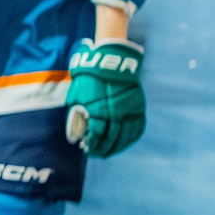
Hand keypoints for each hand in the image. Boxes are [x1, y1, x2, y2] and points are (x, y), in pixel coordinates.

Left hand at [65, 39, 145, 156]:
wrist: (111, 60)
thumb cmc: (89, 78)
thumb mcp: (77, 96)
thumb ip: (77, 115)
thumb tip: (75, 134)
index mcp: (99, 109)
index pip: (97, 135)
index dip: (92, 145)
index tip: (87, 149)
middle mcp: (116, 112)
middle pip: (112, 139)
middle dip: (103, 149)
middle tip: (96, 154)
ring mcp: (130, 110)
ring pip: (126, 136)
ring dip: (118, 147)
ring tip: (108, 152)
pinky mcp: (139, 106)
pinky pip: (138, 128)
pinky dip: (131, 138)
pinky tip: (124, 143)